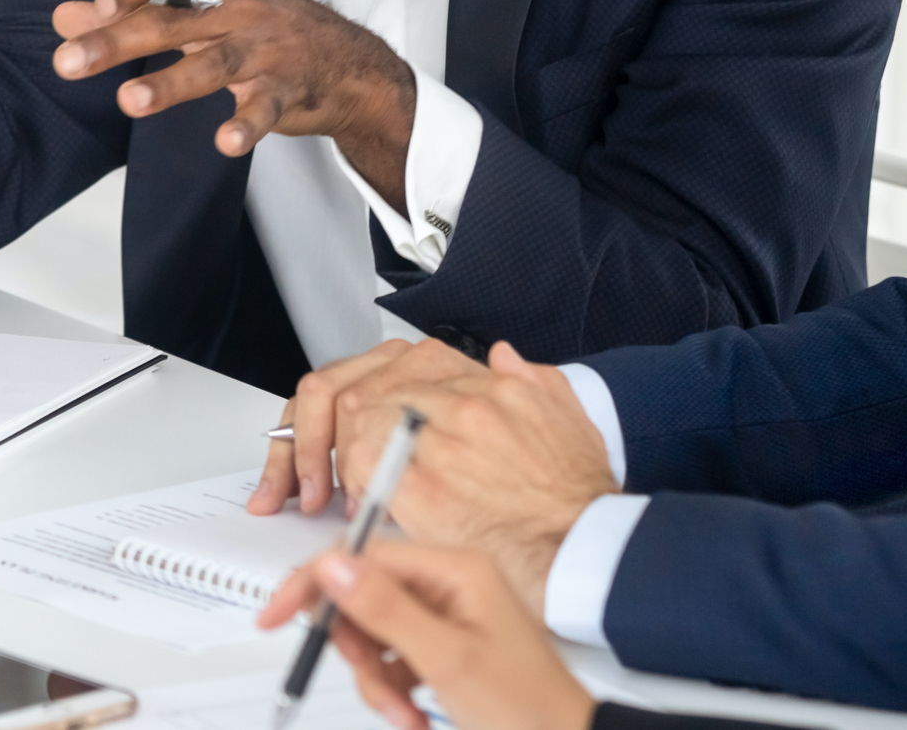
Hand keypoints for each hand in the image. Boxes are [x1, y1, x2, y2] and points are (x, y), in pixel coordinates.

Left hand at [53, 0, 416, 203]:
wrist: (350, 65)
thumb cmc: (262, 31)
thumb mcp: (203, 12)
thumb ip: (133, 14)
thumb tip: (63, 18)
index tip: (95, 6)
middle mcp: (242, 11)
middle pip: (173, 21)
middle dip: (117, 40)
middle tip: (66, 62)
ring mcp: (267, 51)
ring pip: (213, 65)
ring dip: (171, 84)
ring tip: (129, 102)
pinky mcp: (288, 92)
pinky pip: (265, 109)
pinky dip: (246, 126)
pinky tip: (225, 142)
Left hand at [256, 339, 613, 608]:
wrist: (587, 548)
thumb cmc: (577, 498)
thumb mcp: (566, 418)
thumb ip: (531, 380)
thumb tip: (503, 358)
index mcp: (487, 381)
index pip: (399, 369)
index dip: (367, 404)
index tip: (356, 429)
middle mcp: (459, 399)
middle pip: (364, 388)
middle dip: (330, 428)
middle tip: (319, 465)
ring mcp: (439, 437)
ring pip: (354, 418)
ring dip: (332, 454)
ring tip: (329, 487)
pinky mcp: (421, 484)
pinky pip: (360, 464)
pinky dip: (346, 481)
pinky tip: (352, 504)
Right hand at [257, 542, 595, 729]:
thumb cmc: (528, 707)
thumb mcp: (446, 659)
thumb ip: (386, 609)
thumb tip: (334, 566)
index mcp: (454, 569)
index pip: (363, 556)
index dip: (315, 584)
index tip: (277, 615)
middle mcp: (448, 586)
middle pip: (363, 598)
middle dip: (359, 649)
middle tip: (374, 682)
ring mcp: (446, 618)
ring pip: (373, 637)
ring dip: (377, 682)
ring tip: (404, 712)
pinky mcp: (443, 650)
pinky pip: (392, 661)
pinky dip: (392, 692)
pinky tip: (414, 714)